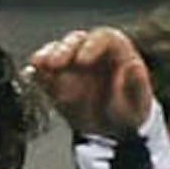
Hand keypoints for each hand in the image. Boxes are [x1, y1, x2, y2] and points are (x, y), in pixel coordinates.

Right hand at [27, 26, 154, 140]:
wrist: (111, 131)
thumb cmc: (128, 111)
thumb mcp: (138, 102)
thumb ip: (136, 84)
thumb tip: (134, 66)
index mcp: (116, 50)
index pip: (103, 37)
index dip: (92, 46)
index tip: (82, 60)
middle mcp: (91, 50)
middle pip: (76, 41)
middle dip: (63, 50)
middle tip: (54, 64)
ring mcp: (71, 63)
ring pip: (57, 51)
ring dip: (46, 56)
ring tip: (39, 65)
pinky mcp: (56, 78)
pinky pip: (44, 71)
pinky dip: (37, 72)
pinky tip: (31, 75)